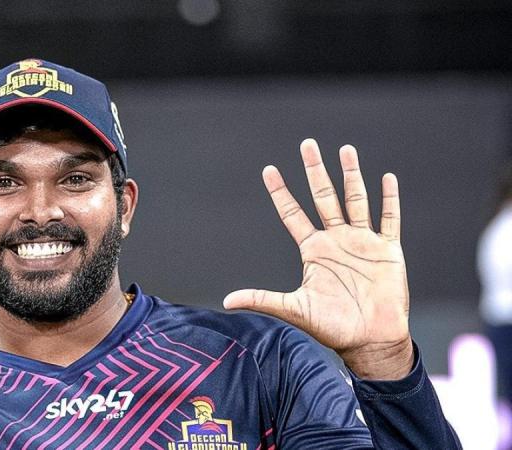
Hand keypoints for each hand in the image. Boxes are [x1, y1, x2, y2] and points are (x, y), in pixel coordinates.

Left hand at [224, 139, 412, 379]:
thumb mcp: (294, 309)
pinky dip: (389, 199)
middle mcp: (336, 240)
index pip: (293, 214)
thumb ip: (262, 299)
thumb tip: (227, 301)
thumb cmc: (333, 328)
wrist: (370, 341)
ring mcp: (362, 242)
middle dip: (315, 170)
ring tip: (345, 149)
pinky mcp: (387, 250)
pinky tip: (386, 177)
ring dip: (351, 175)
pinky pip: (389, 219)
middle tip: (307, 144)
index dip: (281, 192)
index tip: (269, 170)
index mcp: (314, 250)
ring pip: (356, 199)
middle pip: (324, 197)